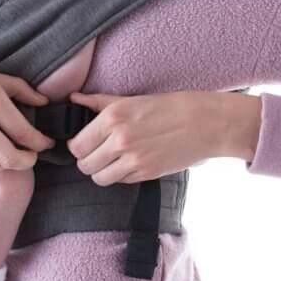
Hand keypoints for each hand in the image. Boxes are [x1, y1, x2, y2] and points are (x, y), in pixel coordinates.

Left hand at [66, 90, 243, 184]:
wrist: (205, 123)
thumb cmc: (171, 107)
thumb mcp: (134, 99)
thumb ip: (100, 102)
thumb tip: (75, 99)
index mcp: (113, 117)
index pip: (77, 145)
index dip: (78, 146)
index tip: (86, 142)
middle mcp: (120, 140)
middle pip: (84, 164)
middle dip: (88, 160)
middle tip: (99, 152)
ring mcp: (133, 159)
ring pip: (99, 178)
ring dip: (102, 171)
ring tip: (112, 160)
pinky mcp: (146, 173)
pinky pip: (120, 181)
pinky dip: (120, 175)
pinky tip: (130, 162)